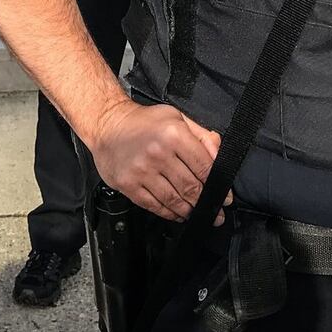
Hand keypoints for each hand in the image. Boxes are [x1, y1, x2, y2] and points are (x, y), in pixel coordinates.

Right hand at [88, 98, 230, 223]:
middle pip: (191, 187)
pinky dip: (169, 213)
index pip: (204, 167)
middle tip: (216, 212)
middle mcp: (158, 153)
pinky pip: (154, 205)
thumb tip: (219, 156)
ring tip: (197, 213)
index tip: (224, 197)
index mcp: (174, 134)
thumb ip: (201, 136)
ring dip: (189, 211)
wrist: (107, 124)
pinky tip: (176, 213)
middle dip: (206, 202)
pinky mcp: (129, 184)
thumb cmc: (143, 121)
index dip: (217, 185)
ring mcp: (142, 170)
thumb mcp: (176, 117)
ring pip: (174, 200)